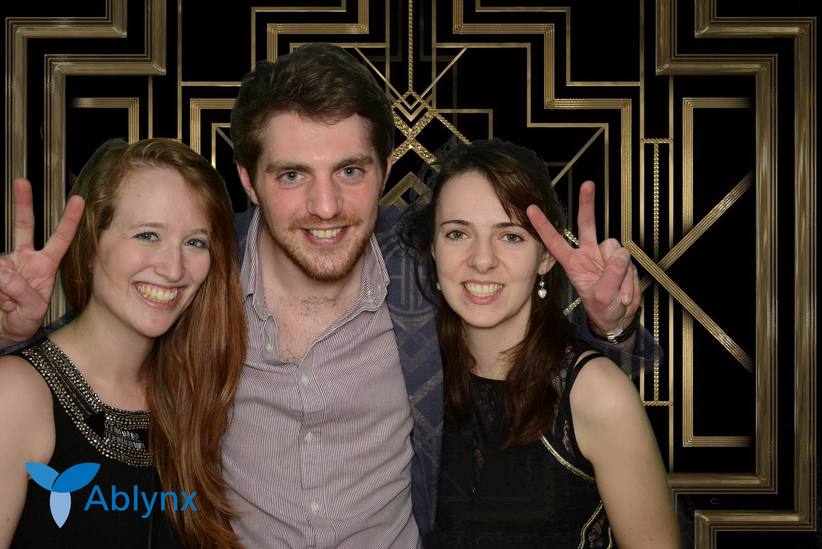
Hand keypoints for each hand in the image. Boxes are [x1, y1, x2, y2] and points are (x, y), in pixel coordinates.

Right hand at [0, 178, 83, 346]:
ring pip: (1, 267)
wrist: (1, 331)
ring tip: (7, 306)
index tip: (79, 200)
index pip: (61, 240)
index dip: (69, 221)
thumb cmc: (22, 321)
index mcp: (45, 266)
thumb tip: (4, 274)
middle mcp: (25, 258)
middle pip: (25, 225)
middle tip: (22, 181)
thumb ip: (24, 294)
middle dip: (23, 202)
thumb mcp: (32, 312)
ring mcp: (5, 262)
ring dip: (4, 291)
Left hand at [527, 181, 639, 341]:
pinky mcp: (622, 260)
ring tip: (618, 295)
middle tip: (588, 185)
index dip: (544, 226)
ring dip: (621, 275)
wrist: (617, 319)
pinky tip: (625, 294)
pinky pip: (629, 262)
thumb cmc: (602, 309)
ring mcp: (606, 255)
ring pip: (617, 251)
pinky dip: (630, 280)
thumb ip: (610, 276)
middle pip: (587, 224)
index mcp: (573, 263)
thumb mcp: (602, 297)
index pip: (555, 241)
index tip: (531, 209)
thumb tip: (620, 255)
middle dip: (587, 204)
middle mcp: (588, 254)